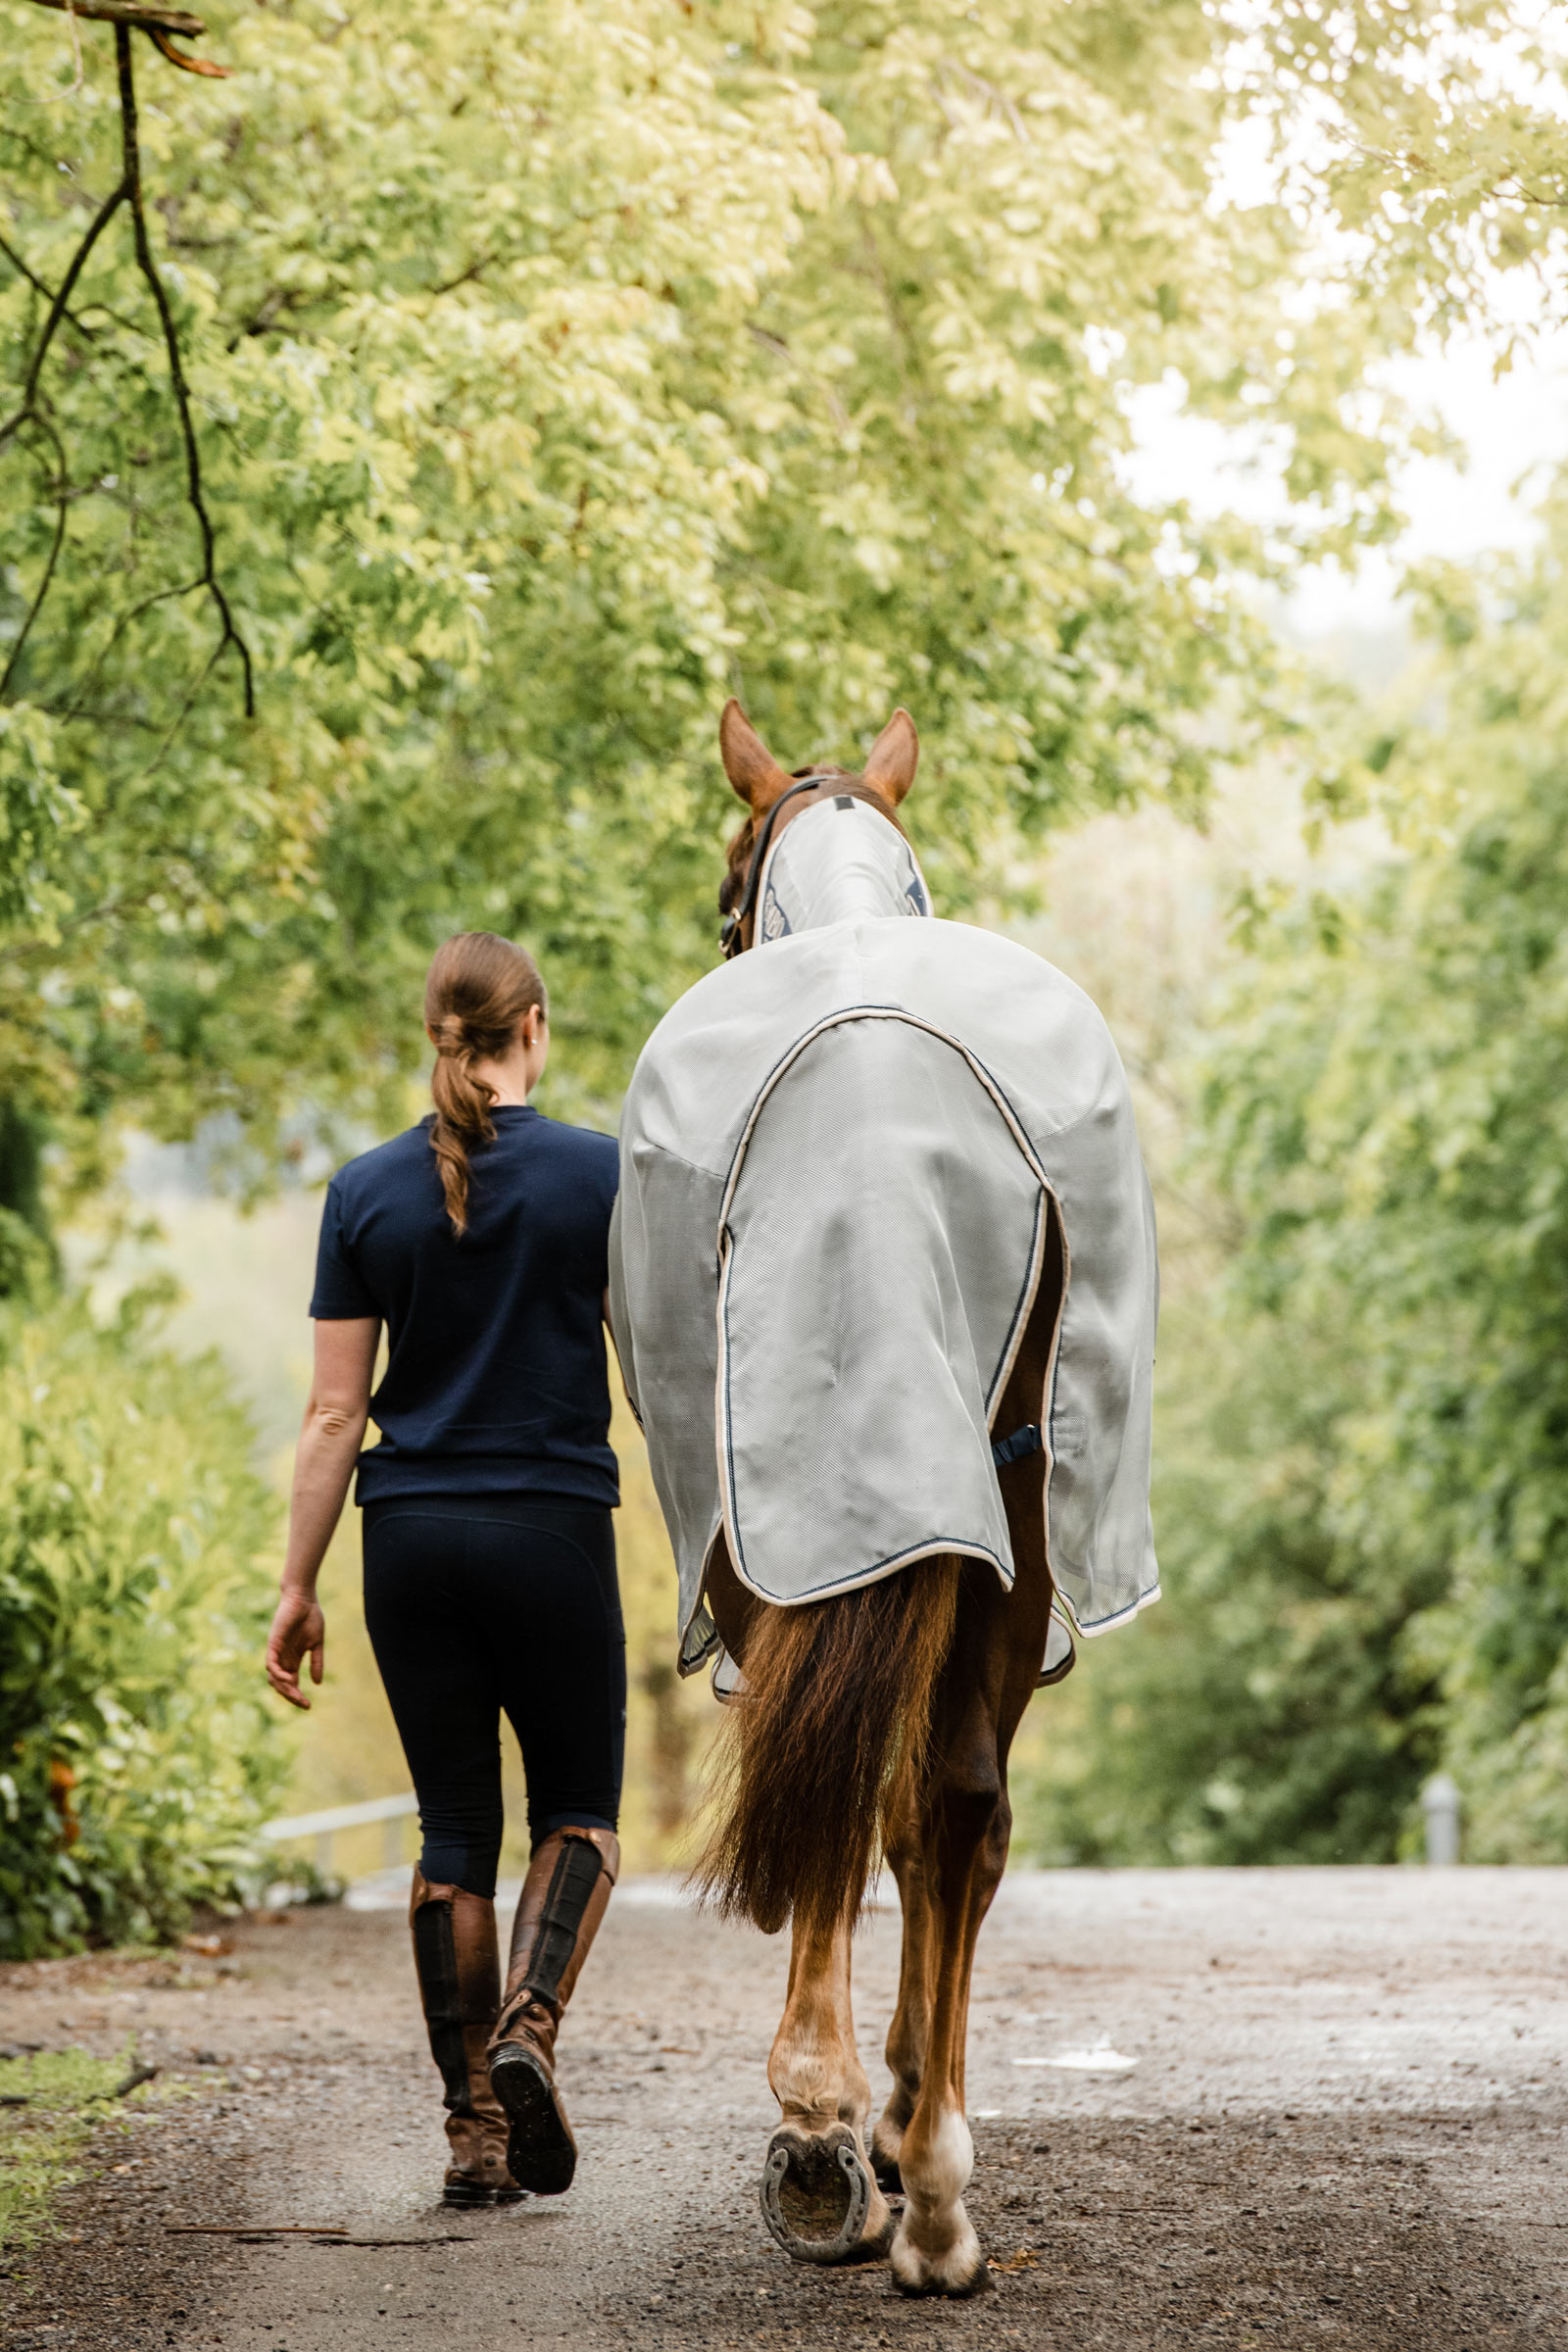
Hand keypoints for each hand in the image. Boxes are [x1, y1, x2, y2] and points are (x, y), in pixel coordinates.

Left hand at [266, 1589, 324, 1709]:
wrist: (304, 1598)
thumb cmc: (310, 1617)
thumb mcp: (317, 1644)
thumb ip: (316, 1662)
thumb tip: (317, 1683)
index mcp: (293, 1659)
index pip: (291, 1683)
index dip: (297, 1696)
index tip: (308, 1706)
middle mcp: (282, 1658)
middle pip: (281, 1685)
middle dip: (291, 1696)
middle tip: (304, 1703)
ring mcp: (276, 1652)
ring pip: (274, 1678)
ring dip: (284, 1689)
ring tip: (297, 1695)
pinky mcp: (273, 1644)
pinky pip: (271, 1664)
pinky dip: (277, 1674)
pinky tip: (288, 1679)